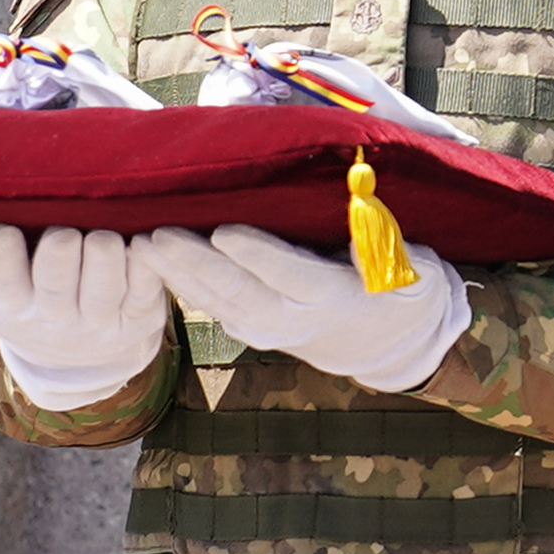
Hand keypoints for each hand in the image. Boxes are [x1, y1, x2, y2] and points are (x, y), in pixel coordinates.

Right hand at [0, 225, 168, 410]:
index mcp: (9, 300)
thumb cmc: (19, 302)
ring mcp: (99, 316)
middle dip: (60, 236)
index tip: (4, 226)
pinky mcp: (140, 312)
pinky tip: (138, 237)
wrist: (79, 359)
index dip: (2, 241)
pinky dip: (145, 253)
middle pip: (58, 258)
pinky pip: (147, 276)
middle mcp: (53, 312)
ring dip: (103, 241)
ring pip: (106, 264)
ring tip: (98, 230)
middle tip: (63, 226)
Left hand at [142, 223, 472, 392]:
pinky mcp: (246, 324)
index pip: (290, 275)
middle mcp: (293, 318)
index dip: (257, 255)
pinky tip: (147, 257)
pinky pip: (207, 303)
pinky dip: (176, 282)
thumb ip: (387, 248)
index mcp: (334, 297)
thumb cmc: (400, 290)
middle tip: (157, 235)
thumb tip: (365, 209)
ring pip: (214, 300)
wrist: (384, 344)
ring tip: (139, 242)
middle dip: (195, 263)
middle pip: (238, 291)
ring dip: (174, 274)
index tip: (225, 231)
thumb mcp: (414, 274)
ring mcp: (265, 326)